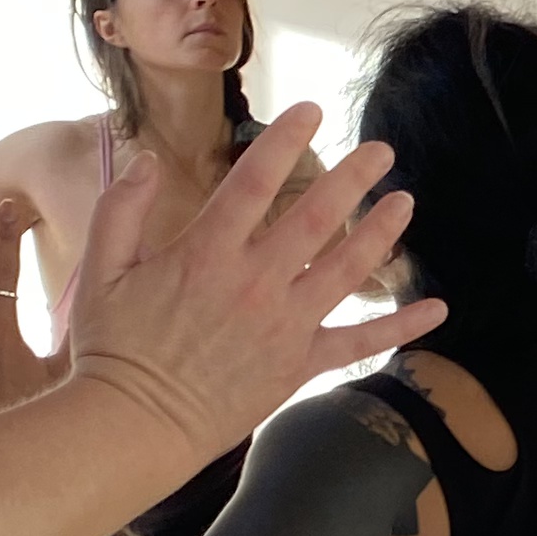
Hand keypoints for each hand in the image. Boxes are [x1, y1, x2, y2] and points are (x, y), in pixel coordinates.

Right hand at [61, 108, 443, 462]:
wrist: (135, 424)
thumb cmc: (112, 348)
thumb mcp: (100, 270)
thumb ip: (122, 209)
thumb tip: (147, 159)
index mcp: (207, 254)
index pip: (255, 183)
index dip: (286, 141)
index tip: (311, 111)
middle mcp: (256, 283)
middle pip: (318, 218)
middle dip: (354, 178)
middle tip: (382, 150)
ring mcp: (285, 325)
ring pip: (347, 269)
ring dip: (382, 233)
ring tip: (405, 201)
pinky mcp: (300, 365)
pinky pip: (360, 342)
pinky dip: (401, 326)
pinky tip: (436, 309)